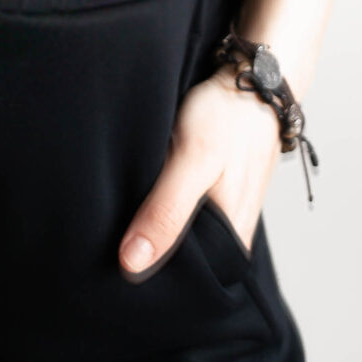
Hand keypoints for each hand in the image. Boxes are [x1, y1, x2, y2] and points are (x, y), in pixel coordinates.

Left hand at [119, 65, 281, 273]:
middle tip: (109, 234)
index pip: (182, 281)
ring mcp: (224, 215)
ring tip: (124, 211)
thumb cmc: (227, 117)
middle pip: (180, 260)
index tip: (111, 264)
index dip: (147, 274)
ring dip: (153, 224)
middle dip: (146, 249)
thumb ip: (166, 212)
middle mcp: (230, 237)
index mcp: (231, 244)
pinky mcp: (215, 194)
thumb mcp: (193, 161)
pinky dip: (162, 204)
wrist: (253, 79)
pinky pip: (183, 212)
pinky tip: (144, 192)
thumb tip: (132, 265)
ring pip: (180, 235)